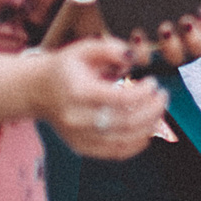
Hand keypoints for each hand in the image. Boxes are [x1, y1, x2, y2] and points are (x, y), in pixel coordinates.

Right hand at [37, 37, 170, 159]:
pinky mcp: (82, 147)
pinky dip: (137, 144)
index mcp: (78, 92)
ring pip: (124, 140)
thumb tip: (133, 57)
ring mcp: (79, 136)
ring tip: (158, 111)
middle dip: (152, 110)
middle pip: (126, 122)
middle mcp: (77, 118)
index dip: (143, 93)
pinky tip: (147, 130)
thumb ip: (110, 48)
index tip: (153, 83)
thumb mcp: (84, 48)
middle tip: (163, 97)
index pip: (119, 99)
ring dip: (149, 127)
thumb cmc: (65, 68)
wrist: (37, 90)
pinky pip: (116, 152)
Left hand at [92, 0, 200, 70]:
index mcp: (191, 6)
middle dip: (200, 38)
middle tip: (187, 19)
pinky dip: (142, 49)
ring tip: (164, 26)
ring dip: (176, 46)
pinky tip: (137, 32)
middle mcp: (179, 28)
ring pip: (179, 58)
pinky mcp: (134, 49)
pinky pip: (143, 60)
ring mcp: (158, 42)